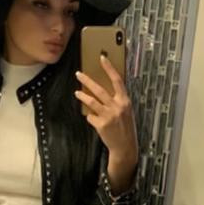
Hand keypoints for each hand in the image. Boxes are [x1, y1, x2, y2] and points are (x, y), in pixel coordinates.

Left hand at [74, 54, 138, 168]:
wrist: (125, 146)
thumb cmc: (125, 127)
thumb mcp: (126, 111)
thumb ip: (117, 101)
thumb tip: (103, 90)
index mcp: (125, 101)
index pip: (117, 80)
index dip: (109, 68)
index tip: (102, 58)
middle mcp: (117, 107)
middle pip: (99, 89)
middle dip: (87, 80)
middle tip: (79, 74)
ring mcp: (109, 116)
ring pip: (91, 101)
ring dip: (82, 96)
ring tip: (77, 93)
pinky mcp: (101, 125)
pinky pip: (90, 116)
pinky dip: (89, 116)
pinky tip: (92, 118)